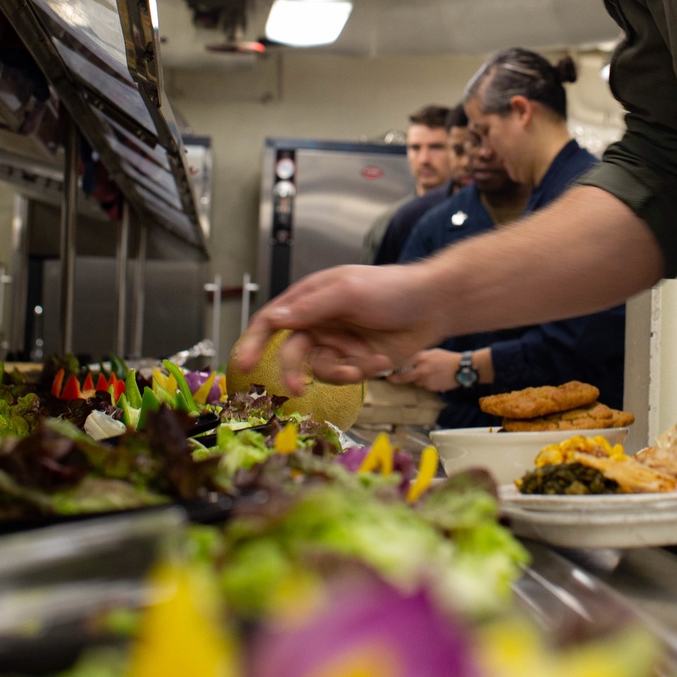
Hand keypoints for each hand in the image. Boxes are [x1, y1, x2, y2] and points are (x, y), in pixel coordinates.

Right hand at [236, 264, 444, 391]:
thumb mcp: (347, 292)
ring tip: (363, 363)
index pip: (273, 320)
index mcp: (312, 298)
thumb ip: (310, 306)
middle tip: (296, 388)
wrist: (433, 306)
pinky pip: (344, 376)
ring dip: (339, 371)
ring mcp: (338, 343)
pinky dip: (359, 372)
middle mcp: (320, 322)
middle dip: (293, 371)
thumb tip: (274, 319)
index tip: (243, 365)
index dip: (254, 342)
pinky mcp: (356, 361)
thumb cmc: (392, 289)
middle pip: (290, 352)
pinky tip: (381, 361)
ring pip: (318, 369)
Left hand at [396, 349, 460, 392]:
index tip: (387, 369)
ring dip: (416, 380)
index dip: (393, 366)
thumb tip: (408, 360)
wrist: (461, 368)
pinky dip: (426, 384)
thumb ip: (420, 356)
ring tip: (427, 375)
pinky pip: (424, 386)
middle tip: (390, 379)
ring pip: (415, 382)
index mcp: (421, 357)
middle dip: (395, 379)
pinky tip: (434, 379)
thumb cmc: (447, 358)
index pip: (403, 362)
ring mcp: (426, 379)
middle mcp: (422, 368)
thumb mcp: (432, 353)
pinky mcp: (431, 388)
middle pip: (403, 376)